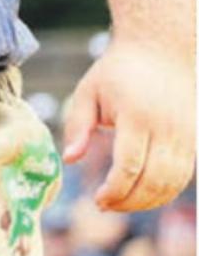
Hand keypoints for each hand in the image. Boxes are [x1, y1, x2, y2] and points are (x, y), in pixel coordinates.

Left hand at [61, 35, 195, 210]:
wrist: (162, 50)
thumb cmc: (118, 72)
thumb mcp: (88, 91)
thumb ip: (78, 126)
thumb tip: (69, 160)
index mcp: (137, 116)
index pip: (130, 166)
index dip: (114, 190)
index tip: (97, 200)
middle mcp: (167, 129)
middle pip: (153, 181)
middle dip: (129, 201)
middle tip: (105, 205)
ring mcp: (185, 136)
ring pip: (172, 184)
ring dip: (147, 202)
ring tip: (120, 203)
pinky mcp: (194, 141)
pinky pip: (183, 177)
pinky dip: (165, 193)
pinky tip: (143, 195)